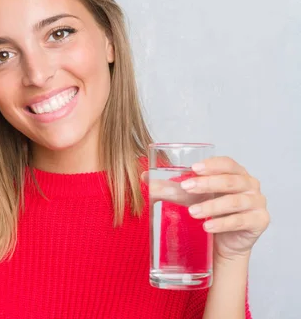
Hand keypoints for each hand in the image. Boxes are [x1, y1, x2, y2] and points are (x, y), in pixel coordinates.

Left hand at [144, 156, 269, 261]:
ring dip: (211, 206)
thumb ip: (171, 187)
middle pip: (230, 181)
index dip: (211, 165)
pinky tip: (208, 226)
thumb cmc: (209, 212)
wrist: (223, 242)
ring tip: (192, 212)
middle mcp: (249, 185)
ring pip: (234, 201)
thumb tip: (145, 176)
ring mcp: (257, 203)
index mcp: (235, 173)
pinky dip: (222, 223)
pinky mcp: (260, 221)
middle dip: (207, 184)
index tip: (193, 168)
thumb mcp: (191, 197)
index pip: (226, 163)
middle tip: (186, 188)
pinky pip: (240, 221)